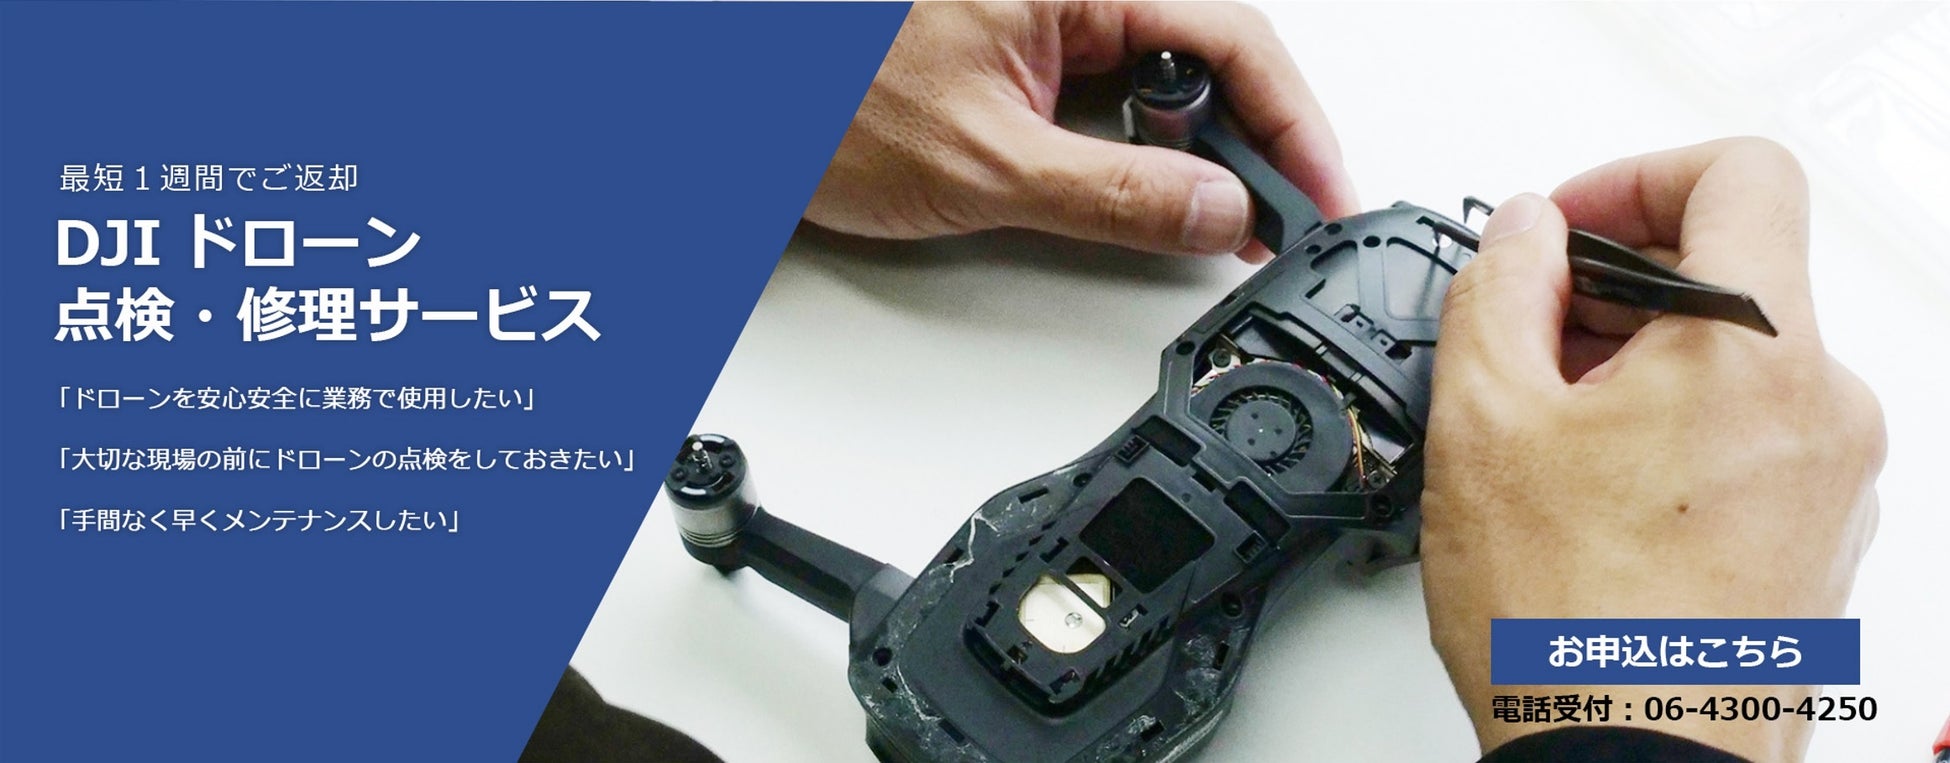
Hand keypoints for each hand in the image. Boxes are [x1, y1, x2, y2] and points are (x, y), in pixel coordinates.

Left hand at [803, 2, 1357, 261]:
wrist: (724, 104)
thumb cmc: (822, 102)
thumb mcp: (986, 166)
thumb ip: (1118, 196)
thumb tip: (1219, 214)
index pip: (1231, 38)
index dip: (1292, 125)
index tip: (1324, 195)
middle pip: (1209, 52)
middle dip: (1251, 137)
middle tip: (1276, 222)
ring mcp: (1049, 12)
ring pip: (1165, 73)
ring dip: (1197, 146)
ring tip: (1215, 215)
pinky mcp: (1026, 43)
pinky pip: (1115, 85)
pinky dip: (1144, 143)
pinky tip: (1154, 189)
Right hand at [1421, 138, 1885, 759]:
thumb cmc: (1570, 627)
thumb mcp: (1483, 421)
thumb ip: (1500, 288)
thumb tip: (1526, 235)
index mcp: (1756, 348)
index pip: (1741, 174)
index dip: (1636, 176)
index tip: (1569, 227)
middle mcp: (1825, 405)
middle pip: (1737, 272)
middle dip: (1619, 286)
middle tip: (1528, 339)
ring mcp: (1836, 478)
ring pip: (1741, 361)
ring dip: (1645, 365)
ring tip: (1551, 435)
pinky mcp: (1821, 538)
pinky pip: (1757, 437)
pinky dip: (1681, 431)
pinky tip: (1597, 492)